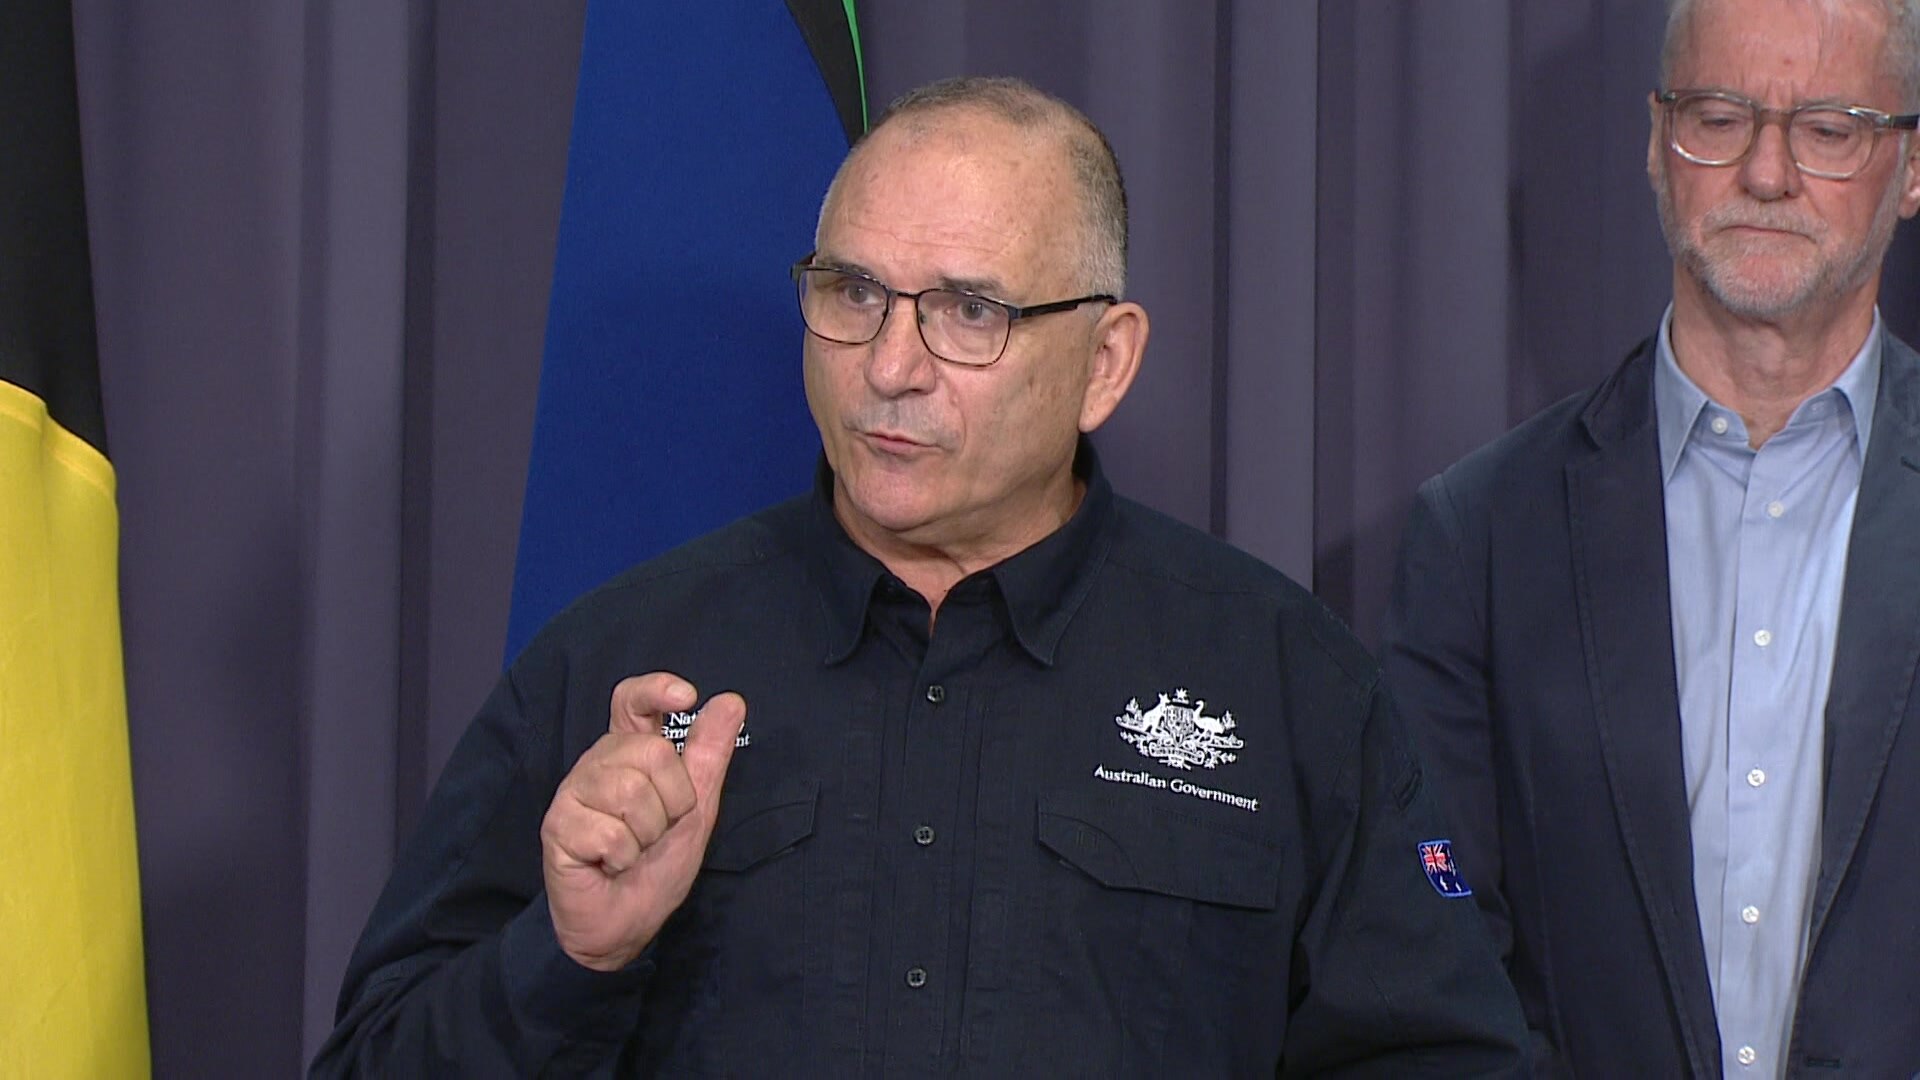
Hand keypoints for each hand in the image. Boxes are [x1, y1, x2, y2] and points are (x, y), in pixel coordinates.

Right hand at [540, 672, 744, 970]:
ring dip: (647, 834)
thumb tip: (731, 701)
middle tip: (656, 832)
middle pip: (650, 752)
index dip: (655, 689)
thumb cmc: (656, 866)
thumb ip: (708, 754)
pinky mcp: (557, 826)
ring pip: (631, 792)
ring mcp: (573, 792)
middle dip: (672, 803)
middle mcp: (598, 764)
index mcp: (629, 753)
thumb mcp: (696, 808)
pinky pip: (610, 832)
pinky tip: (609, 865)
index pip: (631, 701)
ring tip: (632, 850)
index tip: (687, 696)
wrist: (623, 925)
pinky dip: (623, 858)